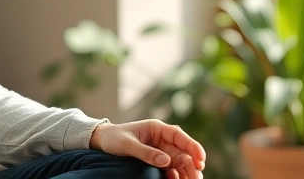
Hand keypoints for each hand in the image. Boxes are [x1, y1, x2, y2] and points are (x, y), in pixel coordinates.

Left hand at [89, 119, 204, 178]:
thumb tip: (167, 161)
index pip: (180, 136)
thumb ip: (146, 152)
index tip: (201, 159)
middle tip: (196, 176)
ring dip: (186, 171)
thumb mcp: (128, 144)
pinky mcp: (157, 161)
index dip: (193, 146)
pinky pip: (171, 168)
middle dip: (192, 164)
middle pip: (183, 152)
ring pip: (180, 162)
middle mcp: (162, 140)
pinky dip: (175, 175)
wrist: (102, 142)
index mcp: (157, 128)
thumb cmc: (114, 138)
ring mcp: (161, 151)